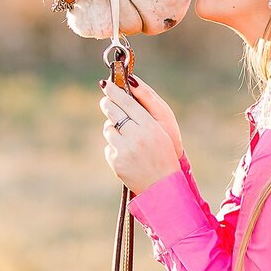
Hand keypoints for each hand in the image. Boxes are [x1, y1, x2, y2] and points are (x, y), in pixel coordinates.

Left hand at [99, 79, 181, 194]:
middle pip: (114, 113)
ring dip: (113, 129)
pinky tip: (126, 154)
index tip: (107, 84)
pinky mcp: (116, 163)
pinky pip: (108, 147)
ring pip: (108, 129)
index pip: (128, 103)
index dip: (116, 92)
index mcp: (150, 127)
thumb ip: (146, 110)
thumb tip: (129, 88)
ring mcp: (124, 151)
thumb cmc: (164, 153)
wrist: (162, 186)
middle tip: (106, 100)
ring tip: (126, 137)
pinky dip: (114, 148)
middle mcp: (136, 138)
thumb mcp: (161, 130)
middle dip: (108, 104)